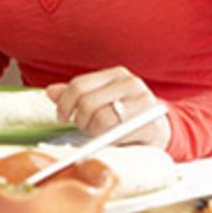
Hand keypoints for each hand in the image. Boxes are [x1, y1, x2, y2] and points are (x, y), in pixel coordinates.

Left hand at [47, 66, 171, 148]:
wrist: (162, 130)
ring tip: (99, 133)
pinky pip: (117, 130)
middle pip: (86, 101)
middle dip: (79, 120)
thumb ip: (76, 96)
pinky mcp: (149, 119)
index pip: (78, 85)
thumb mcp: (101, 102)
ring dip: (93, 131)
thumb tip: (50, 92)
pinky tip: (111, 138)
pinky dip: (107, 137)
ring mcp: (142, 99)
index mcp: (115, 74)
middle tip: (83, 128)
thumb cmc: (126, 117)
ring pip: (100, 117)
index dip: (64, 104)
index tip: (62, 118)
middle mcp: (129, 82)